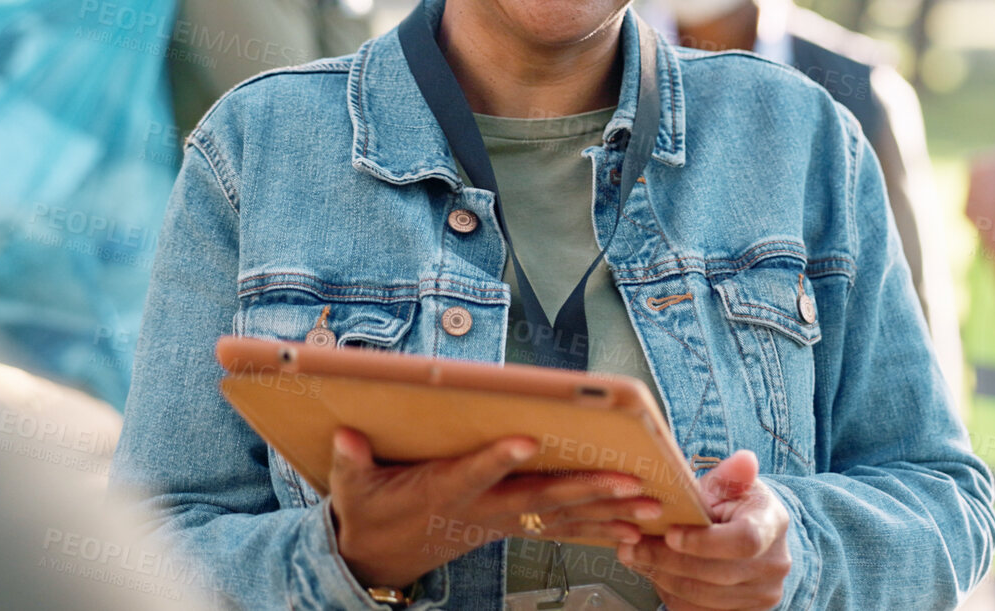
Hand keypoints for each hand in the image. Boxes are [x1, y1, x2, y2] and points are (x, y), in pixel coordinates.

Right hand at [328, 428, 662, 588]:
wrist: (380, 559)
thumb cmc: (370, 512)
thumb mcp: (351, 487)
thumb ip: (350, 461)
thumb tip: (345, 436)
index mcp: (442, 492)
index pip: (473, 473)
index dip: (496, 459)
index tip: (525, 441)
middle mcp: (481, 510)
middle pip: (538, 500)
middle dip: (585, 490)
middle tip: (627, 480)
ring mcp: (502, 522)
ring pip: (562, 518)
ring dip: (608, 512)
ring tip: (649, 505)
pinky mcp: (513, 528)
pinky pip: (564, 530)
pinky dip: (601, 528)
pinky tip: (636, 528)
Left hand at [618, 450, 790, 610]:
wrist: (757, 538)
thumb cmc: (738, 507)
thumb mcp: (732, 485)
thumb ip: (730, 475)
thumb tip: (744, 460)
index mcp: (772, 525)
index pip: (744, 540)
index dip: (704, 542)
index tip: (670, 534)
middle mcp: (774, 565)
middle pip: (718, 574)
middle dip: (668, 561)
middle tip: (634, 548)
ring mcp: (762, 595)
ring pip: (704, 598)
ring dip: (664, 579)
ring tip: (638, 559)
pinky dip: (673, 595)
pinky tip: (657, 574)